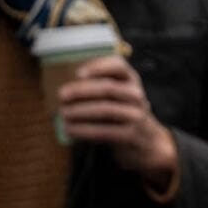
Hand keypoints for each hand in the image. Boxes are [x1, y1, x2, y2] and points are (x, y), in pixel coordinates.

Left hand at [59, 55, 176, 191]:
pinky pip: (104, 131)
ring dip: (80, 111)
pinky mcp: (130, 135)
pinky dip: (83, 130)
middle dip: (82, 91)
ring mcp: (136, 115)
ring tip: (63, 113)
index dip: (99, 67)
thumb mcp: (119, 96)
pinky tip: (70, 130)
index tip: (78, 73)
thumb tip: (66, 87)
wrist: (146, 142)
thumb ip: (101, 87)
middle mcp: (136, 95)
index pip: (119, 66)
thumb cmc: (122, 114)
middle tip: (61, 96)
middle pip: (108, 88)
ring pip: (105, 109)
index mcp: (131, 80)